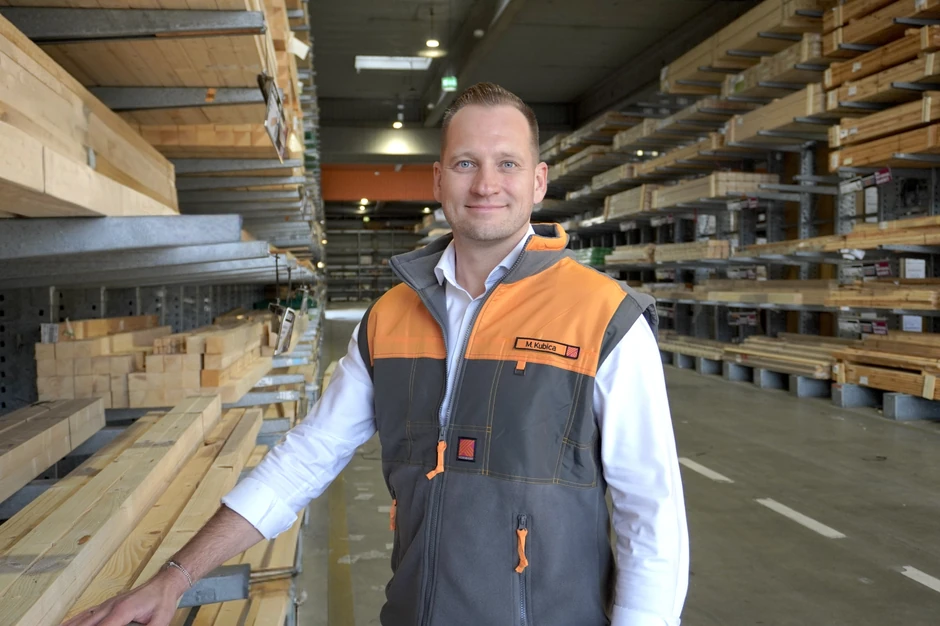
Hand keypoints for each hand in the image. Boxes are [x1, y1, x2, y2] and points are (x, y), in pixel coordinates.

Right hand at [61, 568, 189, 625]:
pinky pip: (84, 614)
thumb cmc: (162, 601)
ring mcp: (106, 605)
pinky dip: (72, 621)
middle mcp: (109, 606)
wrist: (164, 583)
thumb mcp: (160, 620)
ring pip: (81, 619)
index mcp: (122, 611)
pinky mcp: (106, 605)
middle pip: (85, 625)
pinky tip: (63, 625)